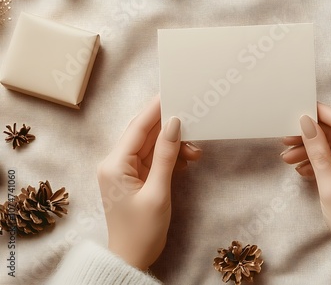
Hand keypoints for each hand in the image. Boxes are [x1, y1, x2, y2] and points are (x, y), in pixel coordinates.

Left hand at [97, 96, 201, 269]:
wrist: (132, 259)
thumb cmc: (142, 231)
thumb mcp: (158, 191)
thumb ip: (166, 155)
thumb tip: (175, 124)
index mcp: (114, 164)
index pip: (137, 128)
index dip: (155, 109)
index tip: (171, 92)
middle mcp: (115, 162)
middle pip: (144, 134)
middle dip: (169, 128)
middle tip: (192, 119)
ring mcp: (124, 170)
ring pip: (151, 146)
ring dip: (173, 145)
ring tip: (195, 152)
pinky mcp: (133, 178)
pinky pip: (152, 159)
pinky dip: (169, 157)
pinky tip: (185, 161)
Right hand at [281, 103, 330, 277]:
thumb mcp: (330, 188)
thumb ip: (318, 153)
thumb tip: (307, 124)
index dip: (321, 114)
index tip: (300, 106)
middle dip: (311, 139)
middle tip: (285, 140)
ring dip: (314, 154)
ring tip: (288, 158)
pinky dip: (324, 166)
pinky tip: (304, 170)